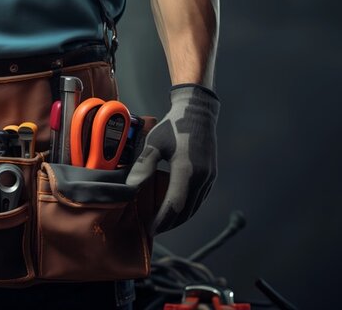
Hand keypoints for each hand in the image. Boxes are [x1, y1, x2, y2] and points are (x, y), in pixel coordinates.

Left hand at [126, 84, 219, 233]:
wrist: (198, 112)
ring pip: (194, 207)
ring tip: (162, 223)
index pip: (174, 205)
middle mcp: (202, 177)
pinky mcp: (211, 175)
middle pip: (186, 211)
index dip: (162, 220)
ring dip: (179, 218)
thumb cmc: (173, 126)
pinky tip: (175, 210)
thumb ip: (143, 165)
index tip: (150, 229)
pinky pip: (199, 199)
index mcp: (187, 170)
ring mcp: (209, 177)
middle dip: (169, 223)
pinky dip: (187, 208)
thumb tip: (130, 188)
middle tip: (153, 230)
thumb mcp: (154, 143)